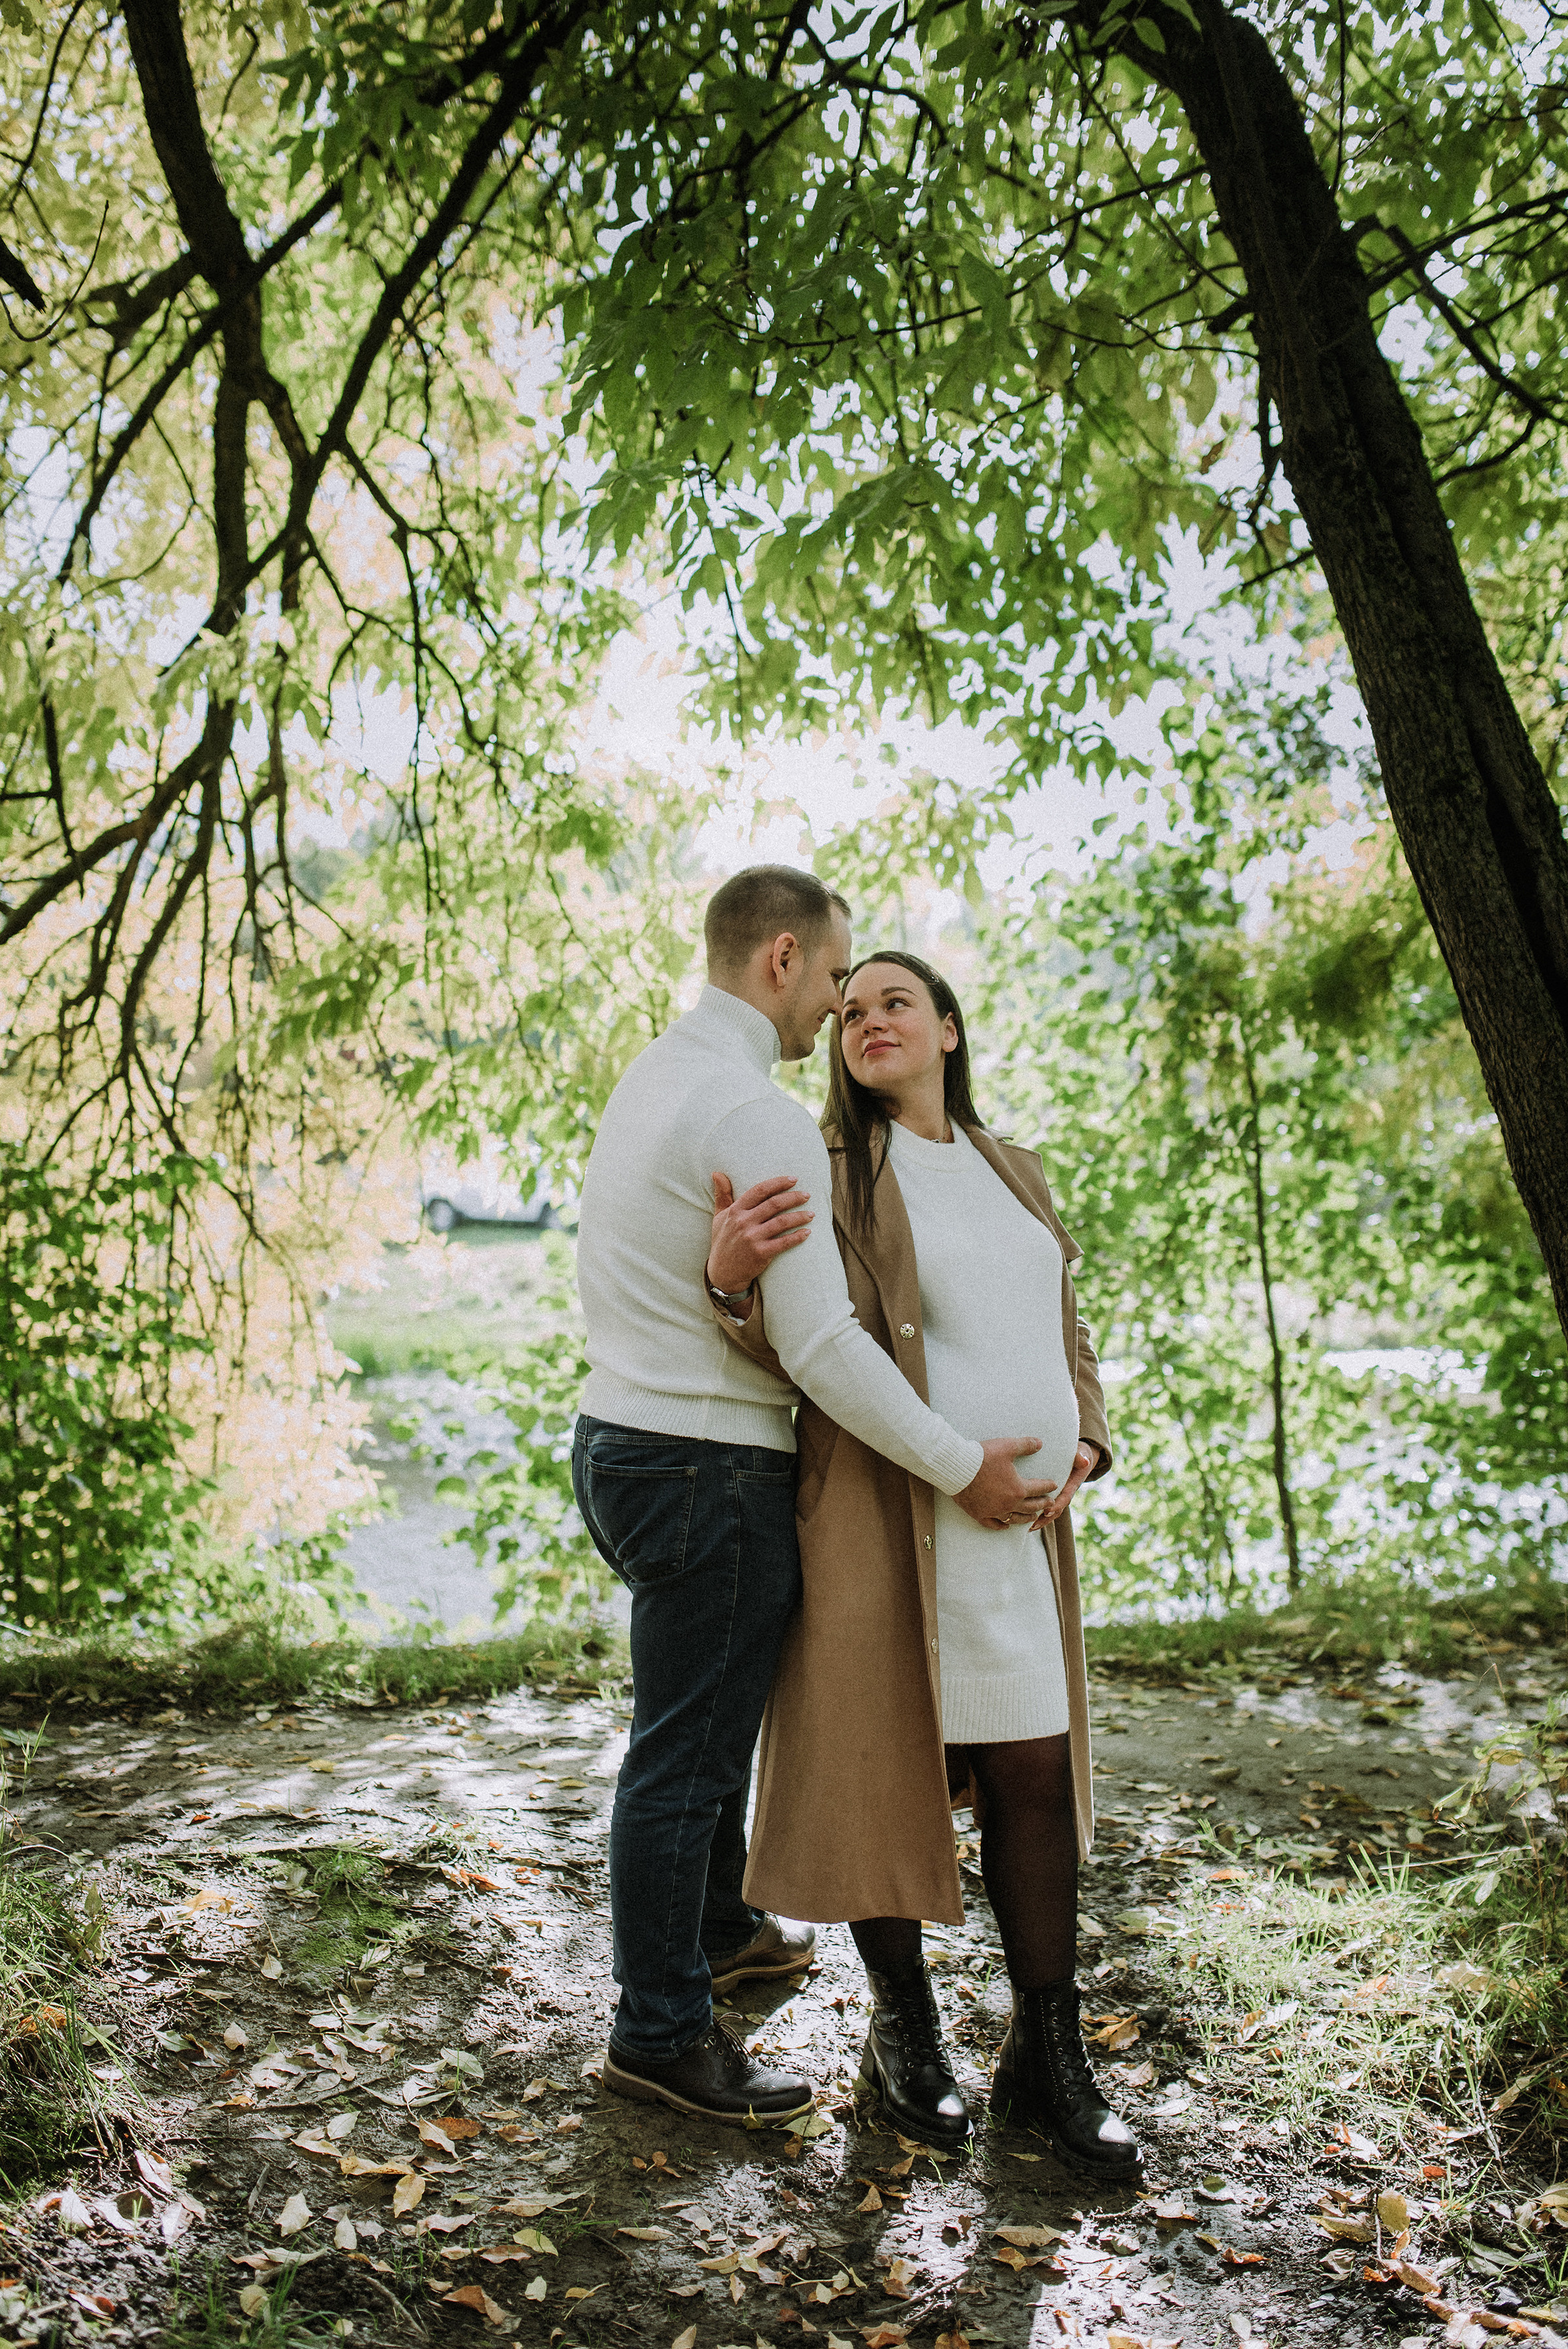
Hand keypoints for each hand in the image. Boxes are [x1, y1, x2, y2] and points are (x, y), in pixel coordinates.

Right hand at [707, 1171, 813, 1297]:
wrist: (722, 1273)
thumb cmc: (723, 1242)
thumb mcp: (719, 1217)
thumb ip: (722, 1194)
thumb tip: (717, 1172)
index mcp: (735, 1211)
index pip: (759, 1191)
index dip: (778, 1183)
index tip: (793, 1179)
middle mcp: (743, 1223)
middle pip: (774, 1204)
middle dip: (793, 1197)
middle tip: (807, 1194)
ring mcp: (752, 1239)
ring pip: (782, 1222)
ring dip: (799, 1216)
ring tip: (812, 1213)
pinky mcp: (761, 1254)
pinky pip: (784, 1242)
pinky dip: (797, 1237)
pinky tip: (807, 1232)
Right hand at [953, 1437, 1057, 1529]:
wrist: (957, 1468)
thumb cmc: (982, 1456)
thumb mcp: (1007, 1446)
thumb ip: (1025, 1445)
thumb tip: (1039, 1443)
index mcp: (1018, 1488)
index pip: (1038, 1488)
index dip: (1048, 1486)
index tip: (1054, 1485)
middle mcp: (1009, 1503)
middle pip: (1030, 1506)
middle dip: (1042, 1504)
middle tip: (1049, 1503)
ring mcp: (994, 1511)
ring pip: (1015, 1518)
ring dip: (1026, 1518)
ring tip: (1033, 1517)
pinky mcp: (980, 1514)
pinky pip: (994, 1524)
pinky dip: (1002, 1526)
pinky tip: (1006, 1525)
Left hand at [1030, 1441, 1097, 1526]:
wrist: (1081, 1457)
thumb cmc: (1078, 1454)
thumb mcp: (1081, 1453)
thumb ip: (1080, 1456)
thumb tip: (1084, 1461)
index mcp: (1072, 1484)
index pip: (1065, 1497)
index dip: (1057, 1505)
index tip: (1047, 1511)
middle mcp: (1065, 1492)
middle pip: (1056, 1509)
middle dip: (1045, 1518)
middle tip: (1032, 1525)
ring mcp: (1058, 1495)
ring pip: (1050, 1511)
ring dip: (1040, 1520)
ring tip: (1027, 1528)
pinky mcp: (1050, 1494)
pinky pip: (1044, 1506)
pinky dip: (1035, 1514)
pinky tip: (1022, 1519)